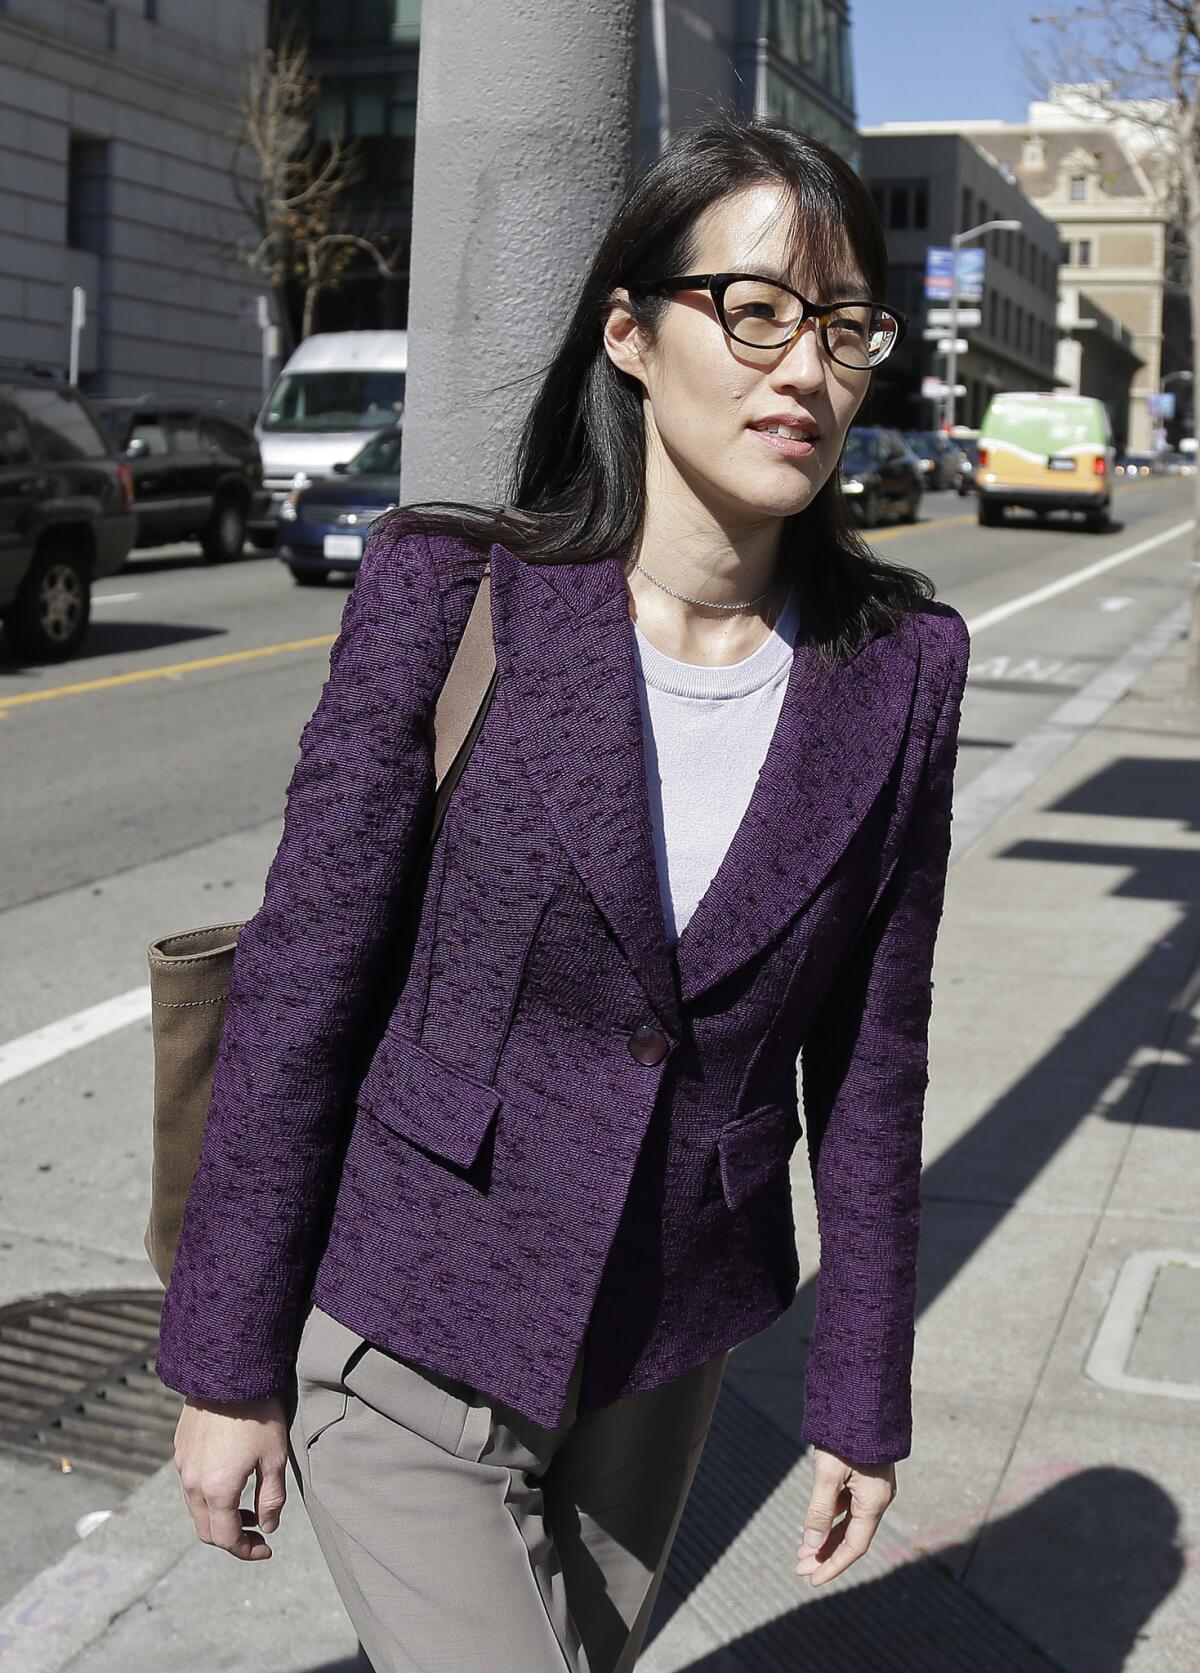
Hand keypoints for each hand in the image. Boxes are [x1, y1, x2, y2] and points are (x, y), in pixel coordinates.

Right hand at [173, 1394, 288, 1560]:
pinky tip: (231, 1478)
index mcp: (216, 1491)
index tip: (266, 1549)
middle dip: (231, 1537)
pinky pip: (190, 1484)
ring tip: (247, 1505)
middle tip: (257, 1531)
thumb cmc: (258, 1414)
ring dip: (220, 1515)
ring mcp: (182, 1465)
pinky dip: (209, 1495)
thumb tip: (268, 1527)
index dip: (246, 1550)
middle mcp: (192, 1484)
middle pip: (206, 1529)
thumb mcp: (275, 1459)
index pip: (226, 1538)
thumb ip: (271, 1499)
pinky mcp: (180, 1449)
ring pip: (196, 1508)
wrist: (229, 1372)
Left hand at [795, 1446, 895, 1586]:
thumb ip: (819, 1510)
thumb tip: (811, 1545)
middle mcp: (877, 1498)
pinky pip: (848, 1505)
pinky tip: (814, 1524)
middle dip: (825, 1555)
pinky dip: (831, 1517)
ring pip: (848, 1522)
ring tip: (802, 1552)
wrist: (864, 1398)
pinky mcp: (865, 1476)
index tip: (812, 1580)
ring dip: (826, 1538)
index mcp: (874, 1502)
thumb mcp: (827, 1473)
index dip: (833, 1566)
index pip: (854, 1547)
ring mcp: (872, 1487)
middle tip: (799, 1569)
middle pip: (851, 1537)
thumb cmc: (846, 1434)